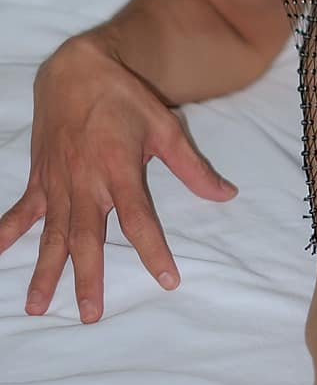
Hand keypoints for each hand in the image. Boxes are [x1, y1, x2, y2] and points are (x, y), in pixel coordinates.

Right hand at [0, 35, 237, 322]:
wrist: (76, 71)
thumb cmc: (125, 98)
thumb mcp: (165, 127)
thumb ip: (193, 167)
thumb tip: (226, 195)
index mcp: (119, 169)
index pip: (139, 220)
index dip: (154, 251)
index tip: (168, 280)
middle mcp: (85, 181)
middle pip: (87, 237)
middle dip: (87, 276)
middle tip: (91, 313)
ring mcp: (58, 181)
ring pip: (52, 233)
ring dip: (46, 270)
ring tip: (38, 306)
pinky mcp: (40, 177)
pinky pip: (22, 210)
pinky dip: (6, 232)